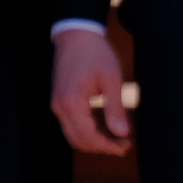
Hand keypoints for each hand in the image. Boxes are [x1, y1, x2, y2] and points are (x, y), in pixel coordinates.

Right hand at [51, 27, 131, 156]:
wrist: (76, 35)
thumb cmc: (96, 54)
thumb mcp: (112, 79)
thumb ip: (116, 108)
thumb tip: (122, 133)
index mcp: (71, 101)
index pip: (88, 136)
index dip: (107, 145)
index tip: (125, 147)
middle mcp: (59, 107)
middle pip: (78, 140)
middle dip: (101, 147)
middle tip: (124, 145)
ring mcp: (57, 105)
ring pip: (73, 135)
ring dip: (94, 141)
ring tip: (118, 138)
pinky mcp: (59, 102)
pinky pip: (72, 124)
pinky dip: (88, 131)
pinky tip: (107, 127)